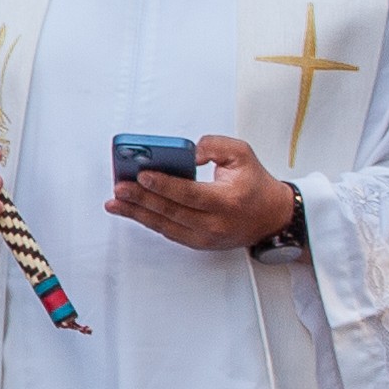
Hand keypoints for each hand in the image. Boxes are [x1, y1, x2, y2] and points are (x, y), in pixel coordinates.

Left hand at [108, 135, 296, 251]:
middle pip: (171, 211)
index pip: (189, 194)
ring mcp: (205, 237)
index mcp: (227, 201)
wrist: (272, 217)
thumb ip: (213, 145)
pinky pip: (168, 231)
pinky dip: (148, 220)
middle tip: (120, 188)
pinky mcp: (198, 243)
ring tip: (115, 203)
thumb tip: (187, 153)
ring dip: (137, 213)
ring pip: (164, 225)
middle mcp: (215, 223)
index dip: (163, 186)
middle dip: (141, 199)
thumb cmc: (255, 184)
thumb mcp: (241, 154)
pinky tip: (131, 211)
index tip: (142, 176)